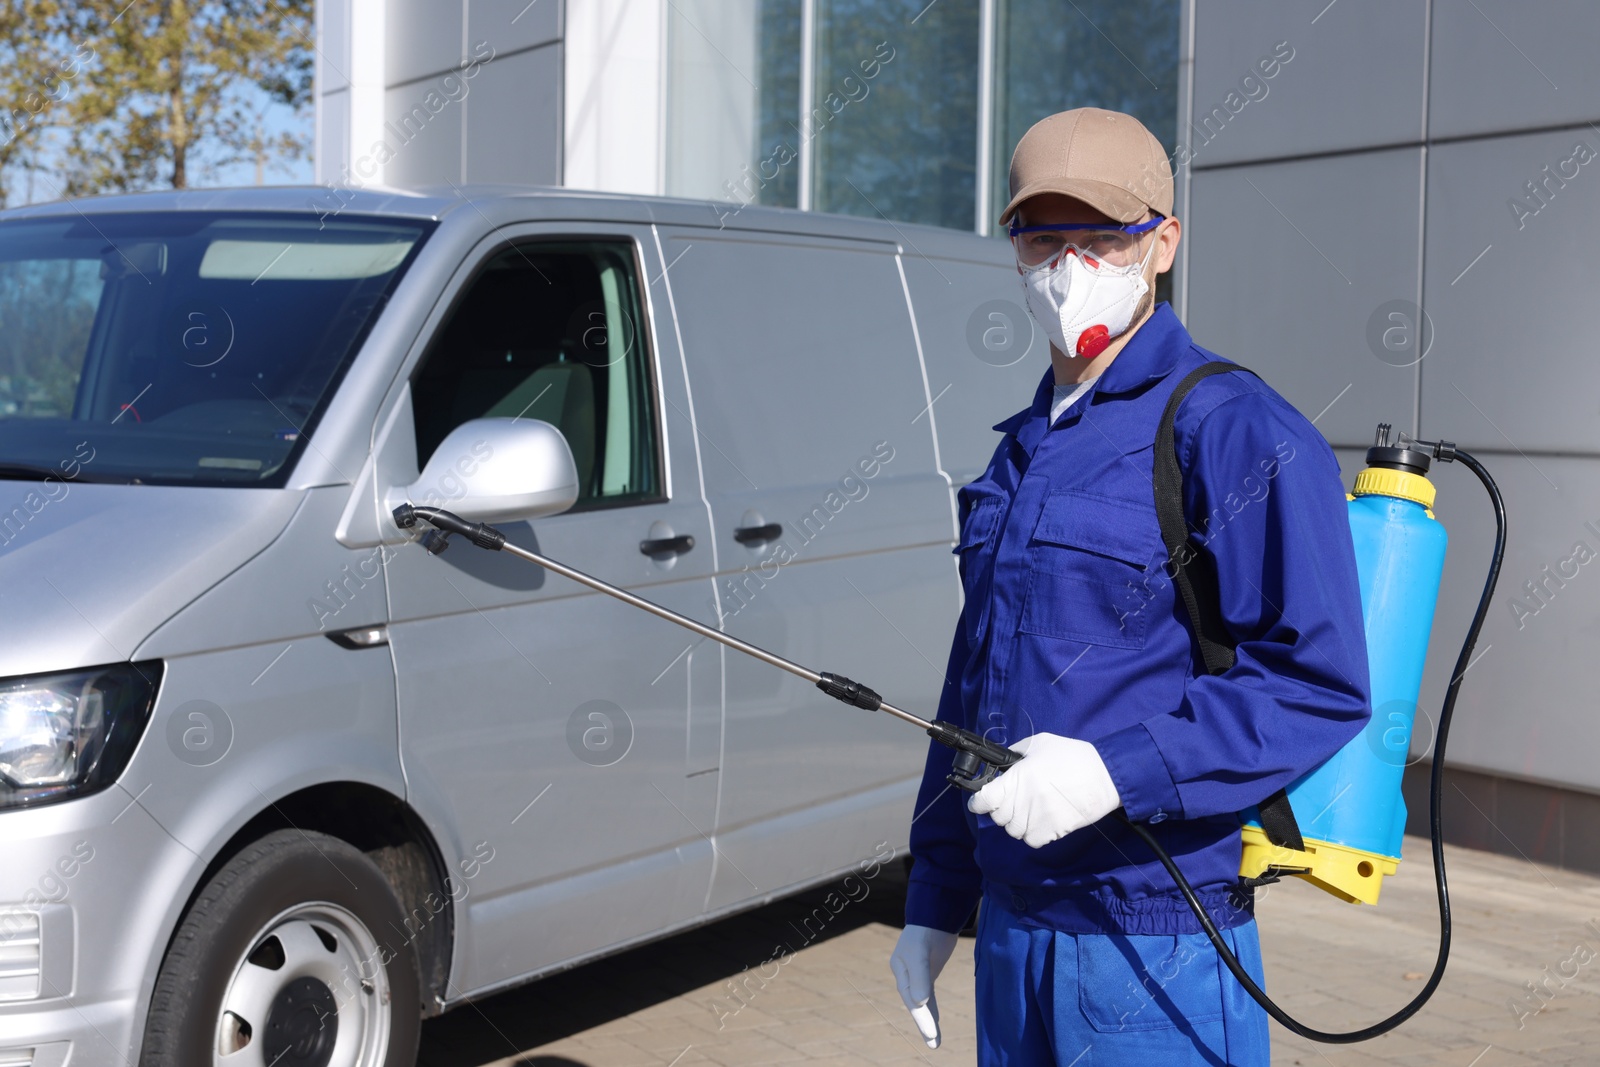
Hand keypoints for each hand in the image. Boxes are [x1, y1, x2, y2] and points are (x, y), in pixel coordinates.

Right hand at [889, 923, 959, 1047]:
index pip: (910, 997)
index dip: (921, 1015)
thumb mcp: (920, 953)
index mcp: (901, 969)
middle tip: (933, 1043)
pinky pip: (929, 996)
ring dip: (927, 1020)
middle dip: (923, 1024)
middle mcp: (906, 974)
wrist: (935, 912)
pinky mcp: (928, 972)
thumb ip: (920, 976)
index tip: (931, 1032)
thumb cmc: (924, 931)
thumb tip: (920, 1002)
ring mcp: (917, 973)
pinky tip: (935, 1023)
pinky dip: (932, 1010)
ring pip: (922, 1002)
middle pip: (914, 1003)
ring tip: (934, 1042)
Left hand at [967, 733, 1120, 847]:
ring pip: (1014, 831)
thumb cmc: (1073, 757)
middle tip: (1016, 800)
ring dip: (1018, 823)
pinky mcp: (1053, 830)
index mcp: (1018, 777)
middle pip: (998, 817)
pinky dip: (1033, 833)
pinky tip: (1042, 820)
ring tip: (1031, 809)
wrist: (1105, 775)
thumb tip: (1000, 766)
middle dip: (1003, 809)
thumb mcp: (1039, 743)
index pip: (984, 799)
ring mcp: (1038, 818)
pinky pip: (1031, 840)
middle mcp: (1024, 800)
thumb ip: (1015, 754)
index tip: (981, 801)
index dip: (979, 801)